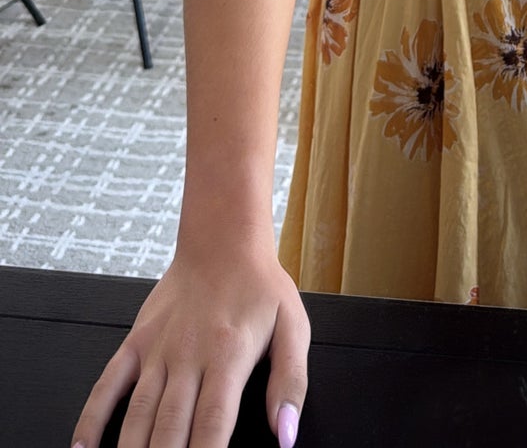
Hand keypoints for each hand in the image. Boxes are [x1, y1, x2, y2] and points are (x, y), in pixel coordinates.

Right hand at [70, 242, 308, 447]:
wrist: (223, 239)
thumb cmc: (259, 286)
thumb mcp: (293, 328)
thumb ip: (291, 384)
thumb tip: (287, 433)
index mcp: (228, 355)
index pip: (212, 425)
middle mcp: (188, 355)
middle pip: (170, 429)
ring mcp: (157, 350)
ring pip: (138, 414)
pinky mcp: (136, 341)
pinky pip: (108, 384)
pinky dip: (91, 418)